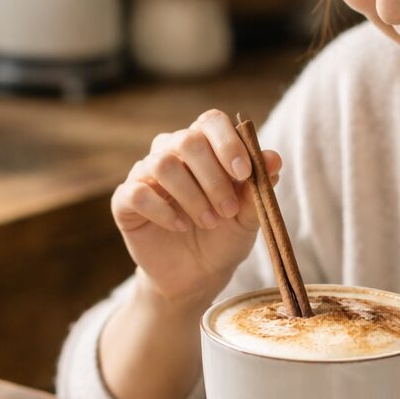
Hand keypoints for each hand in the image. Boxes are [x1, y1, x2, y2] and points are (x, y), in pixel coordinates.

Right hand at [111, 109, 281, 307]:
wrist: (196, 277)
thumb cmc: (223, 238)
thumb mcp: (247, 217)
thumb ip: (258, 188)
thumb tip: (274, 159)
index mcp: (203, 148)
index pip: (210, 122)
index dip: (228, 143)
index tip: (244, 173)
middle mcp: (170, 153)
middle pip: (186, 140)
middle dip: (213, 176)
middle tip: (228, 209)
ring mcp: (145, 175)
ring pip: (162, 164)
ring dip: (191, 195)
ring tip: (209, 222)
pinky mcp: (125, 201)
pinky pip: (137, 193)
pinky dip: (163, 211)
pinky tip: (180, 226)